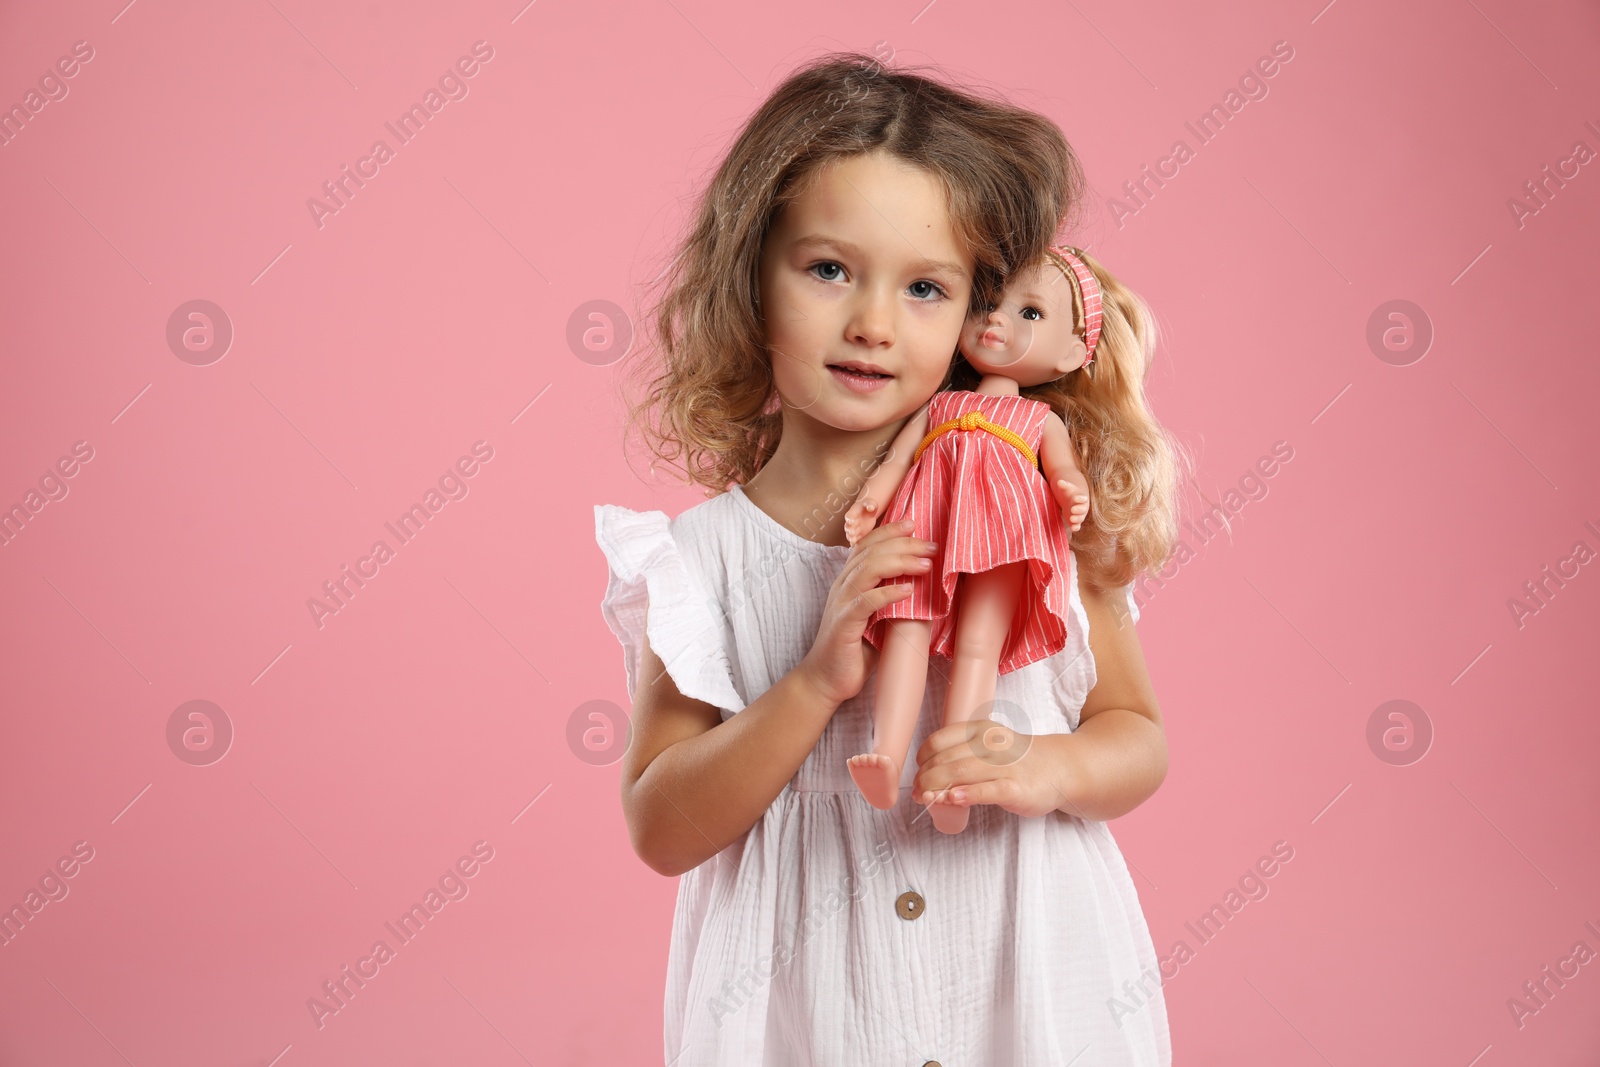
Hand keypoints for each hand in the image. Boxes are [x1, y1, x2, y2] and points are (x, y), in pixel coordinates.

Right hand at [797, 519, 938, 706]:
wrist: (825, 680)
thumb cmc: (853, 651)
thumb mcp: (875, 619)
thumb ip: (891, 601)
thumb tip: (922, 588)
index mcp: (849, 581)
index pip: (867, 545)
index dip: (889, 531)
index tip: (914, 525)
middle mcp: (842, 586)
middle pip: (871, 551)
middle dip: (903, 544)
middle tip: (931, 546)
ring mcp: (841, 603)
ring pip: (868, 569)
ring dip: (900, 562)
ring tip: (925, 564)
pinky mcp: (843, 624)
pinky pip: (866, 601)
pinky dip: (888, 593)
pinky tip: (908, 590)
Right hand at [843, 494, 883, 545]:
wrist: (869, 512)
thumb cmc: (869, 506)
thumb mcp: (871, 503)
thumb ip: (870, 504)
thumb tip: (870, 507)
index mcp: (853, 512)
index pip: (849, 515)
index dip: (850, 518)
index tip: (851, 521)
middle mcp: (851, 522)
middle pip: (848, 526)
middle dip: (849, 530)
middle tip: (852, 532)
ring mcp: (854, 529)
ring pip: (850, 535)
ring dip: (851, 537)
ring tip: (853, 540)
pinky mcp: (858, 535)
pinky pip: (855, 540)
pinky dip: (855, 543)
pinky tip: (857, 546)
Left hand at [911, 720, 1077, 819]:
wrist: (1059, 767)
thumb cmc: (1016, 760)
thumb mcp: (987, 747)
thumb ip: (959, 757)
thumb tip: (927, 778)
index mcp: (979, 730)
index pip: (938, 741)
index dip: (921, 760)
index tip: (917, 775)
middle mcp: (990, 744)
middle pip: (945, 760)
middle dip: (924, 778)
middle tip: (918, 793)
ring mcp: (1004, 766)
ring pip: (961, 773)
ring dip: (937, 787)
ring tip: (926, 798)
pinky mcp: (1016, 788)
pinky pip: (987, 790)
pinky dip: (967, 794)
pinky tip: (954, 799)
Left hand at [1050, 475, 1090, 531]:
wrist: (1072, 499)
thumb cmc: (1069, 492)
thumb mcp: (1066, 488)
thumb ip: (1064, 485)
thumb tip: (1059, 482)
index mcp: (1081, 497)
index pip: (1083, 498)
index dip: (1080, 498)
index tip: (1075, 498)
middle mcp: (1082, 507)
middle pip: (1083, 509)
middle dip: (1078, 510)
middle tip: (1072, 509)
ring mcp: (1079, 514)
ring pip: (1080, 518)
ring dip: (1077, 519)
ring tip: (1071, 519)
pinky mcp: (1075, 521)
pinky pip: (1077, 525)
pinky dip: (1076, 527)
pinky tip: (1073, 528)